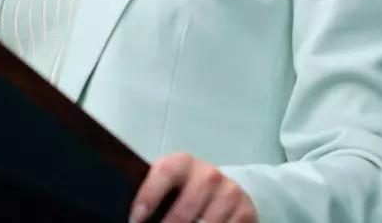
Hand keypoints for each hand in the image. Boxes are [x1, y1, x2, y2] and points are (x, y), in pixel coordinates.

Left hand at [131, 152, 256, 222]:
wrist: (221, 189)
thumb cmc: (185, 190)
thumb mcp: (170, 185)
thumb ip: (156, 195)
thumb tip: (135, 216)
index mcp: (183, 163)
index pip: (166, 172)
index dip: (149, 196)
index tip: (136, 219)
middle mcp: (208, 174)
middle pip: (187, 206)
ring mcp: (229, 192)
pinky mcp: (245, 210)